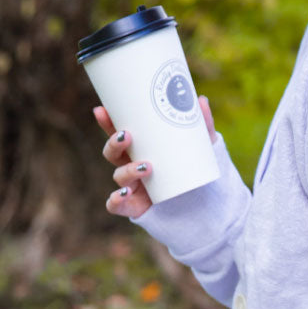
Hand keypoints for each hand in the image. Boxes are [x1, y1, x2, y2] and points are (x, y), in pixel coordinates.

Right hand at [97, 97, 217, 218]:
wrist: (205, 207)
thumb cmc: (195, 172)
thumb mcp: (201, 148)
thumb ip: (202, 125)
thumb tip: (200, 100)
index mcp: (141, 150)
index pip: (119, 134)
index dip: (107, 123)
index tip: (102, 109)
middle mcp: (131, 167)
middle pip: (112, 153)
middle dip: (114, 143)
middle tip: (127, 136)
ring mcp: (132, 187)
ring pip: (118, 176)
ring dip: (127, 170)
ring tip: (146, 166)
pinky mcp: (134, 207)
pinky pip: (116, 205)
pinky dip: (116, 200)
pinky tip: (124, 194)